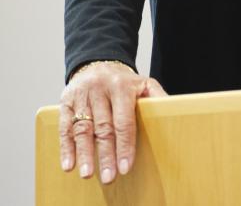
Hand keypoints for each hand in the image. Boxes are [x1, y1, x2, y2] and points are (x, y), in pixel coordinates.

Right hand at [59, 60, 167, 183]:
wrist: (97, 63)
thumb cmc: (124, 81)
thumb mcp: (144, 83)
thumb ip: (157, 98)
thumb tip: (175, 112)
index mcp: (121, 86)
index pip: (124, 121)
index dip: (125, 145)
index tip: (126, 166)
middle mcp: (100, 90)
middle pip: (103, 128)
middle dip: (106, 155)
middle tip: (110, 176)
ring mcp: (81, 96)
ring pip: (82, 129)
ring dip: (84, 154)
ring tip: (88, 174)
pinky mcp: (66, 102)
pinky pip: (64, 127)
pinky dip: (66, 148)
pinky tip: (69, 164)